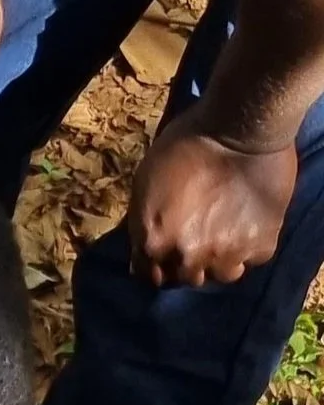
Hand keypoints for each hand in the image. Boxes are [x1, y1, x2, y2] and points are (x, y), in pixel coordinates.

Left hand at [126, 114, 298, 286]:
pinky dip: (252, 244)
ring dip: (223, 259)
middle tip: (202, 236)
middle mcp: (187, 257)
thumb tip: (143, 252)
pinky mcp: (261, 244)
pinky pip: (254, 256)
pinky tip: (250, 221)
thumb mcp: (144, 183)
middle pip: (188, 278)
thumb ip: (142, 224)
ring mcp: (226, 255)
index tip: (171, 251)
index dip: (161, 265)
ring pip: (224, 274)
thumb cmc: (185, 144)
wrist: (239, 126)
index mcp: (153, 243)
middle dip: (191, 262)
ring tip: (228, 233)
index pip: (151, 277)